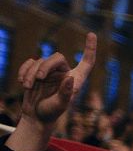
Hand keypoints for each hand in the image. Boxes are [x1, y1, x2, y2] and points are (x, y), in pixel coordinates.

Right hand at [9, 32, 95, 150]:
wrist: (36, 117)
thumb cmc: (51, 113)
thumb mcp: (60, 105)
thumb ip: (66, 93)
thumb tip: (70, 78)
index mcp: (76, 80)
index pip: (87, 62)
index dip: (90, 48)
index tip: (91, 34)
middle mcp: (64, 73)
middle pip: (57, 57)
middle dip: (46, 66)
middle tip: (38, 79)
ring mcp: (50, 72)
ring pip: (41, 61)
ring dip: (31, 73)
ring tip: (27, 87)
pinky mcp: (36, 71)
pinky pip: (30, 63)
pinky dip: (24, 71)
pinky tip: (22, 82)